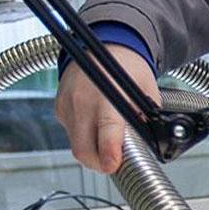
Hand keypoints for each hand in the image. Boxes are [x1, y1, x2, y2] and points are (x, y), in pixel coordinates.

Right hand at [53, 43, 161, 173]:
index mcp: (107, 95)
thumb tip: (149, 141)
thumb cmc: (128, 66)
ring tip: (108, 144)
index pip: (106, 129)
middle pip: (83, 148)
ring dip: (91, 150)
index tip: (114, 165)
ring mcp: (68, 105)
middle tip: (114, 164)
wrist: (106, 44)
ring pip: (76, 143)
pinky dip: (83, 136)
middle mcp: (83, 101)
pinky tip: (95, 127)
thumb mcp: (146, 90)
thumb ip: (147, 117)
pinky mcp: (59, 107)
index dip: (109, 152)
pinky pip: (70, 131)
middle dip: (99, 163)